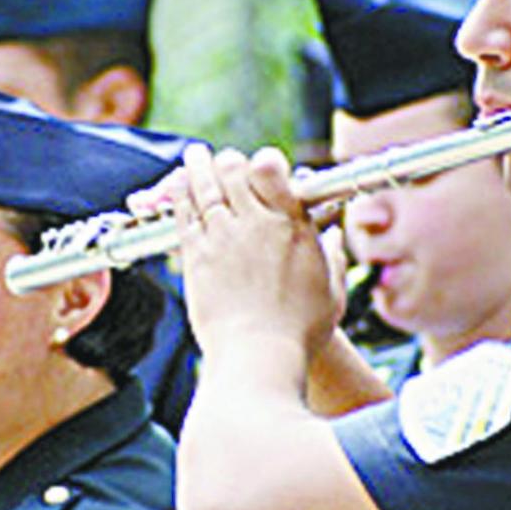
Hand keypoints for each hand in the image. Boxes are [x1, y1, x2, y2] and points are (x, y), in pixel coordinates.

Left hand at [173, 144, 340, 360]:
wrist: (259, 355)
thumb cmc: (299, 332)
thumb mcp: (331, 293)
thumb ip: (333, 260)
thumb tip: (335, 240)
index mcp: (292, 226)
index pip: (272, 169)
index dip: (264, 161)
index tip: (261, 164)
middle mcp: (256, 224)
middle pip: (234, 171)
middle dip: (228, 161)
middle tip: (224, 159)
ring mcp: (223, 237)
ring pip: (205, 186)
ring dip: (198, 166)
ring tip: (195, 154)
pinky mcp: (197, 255)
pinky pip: (184, 212)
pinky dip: (179, 193)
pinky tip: (176, 183)